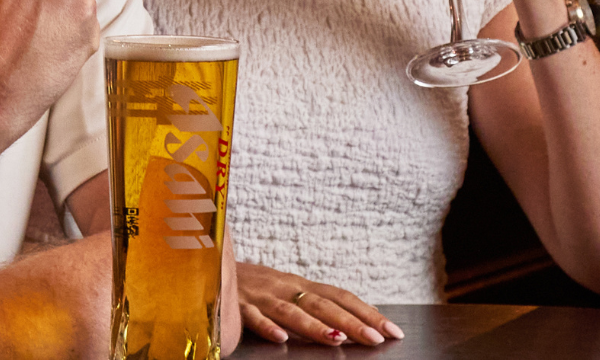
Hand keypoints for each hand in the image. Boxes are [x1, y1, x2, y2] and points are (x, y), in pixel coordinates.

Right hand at [233, 264, 402, 345]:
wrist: (211, 262)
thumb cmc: (254, 285)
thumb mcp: (287, 290)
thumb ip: (314, 303)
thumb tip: (354, 320)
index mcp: (300, 284)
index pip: (339, 296)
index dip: (366, 311)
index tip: (392, 331)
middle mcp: (285, 287)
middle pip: (322, 304)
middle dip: (351, 322)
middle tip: (376, 338)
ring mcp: (262, 296)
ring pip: (292, 311)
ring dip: (315, 326)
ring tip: (338, 340)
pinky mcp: (239, 305)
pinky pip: (253, 317)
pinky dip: (267, 327)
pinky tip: (280, 339)